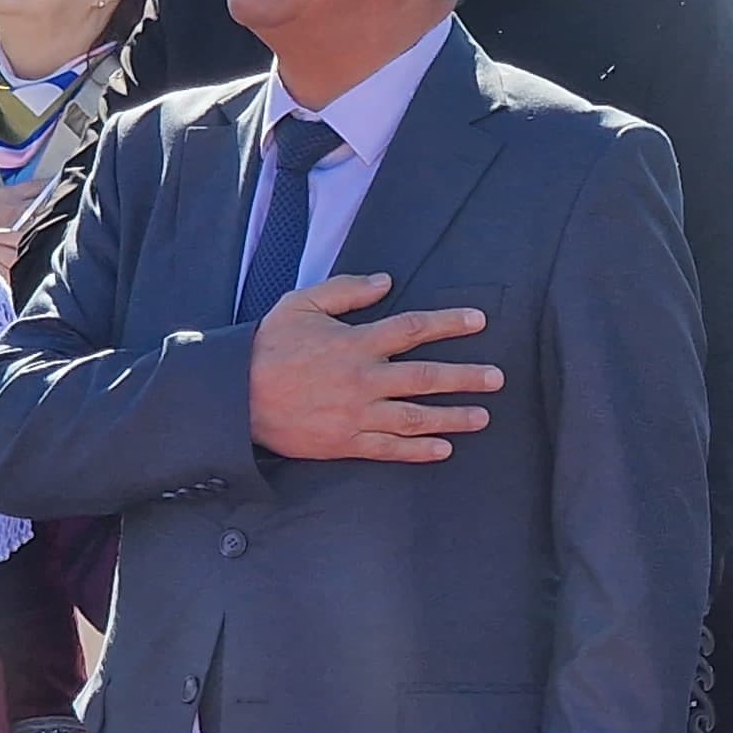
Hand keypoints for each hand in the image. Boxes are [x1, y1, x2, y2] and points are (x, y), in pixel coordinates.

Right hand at [246, 273, 497, 461]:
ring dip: (453, 417)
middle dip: (465, 377)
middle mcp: (363, 379)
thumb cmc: (269, 345)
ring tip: (484, 417)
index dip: (448, 323)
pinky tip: (445, 449)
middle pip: (426, 377)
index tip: (478, 320)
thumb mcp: (302, 304)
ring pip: (415, 417)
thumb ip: (346, 291)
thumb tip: (386, 282)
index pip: (413, 329)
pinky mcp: (345, 442)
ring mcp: (356, 414)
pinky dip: (418, 451)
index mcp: (356, 342)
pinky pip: (389, 449)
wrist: (235, 395)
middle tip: (497, 378)